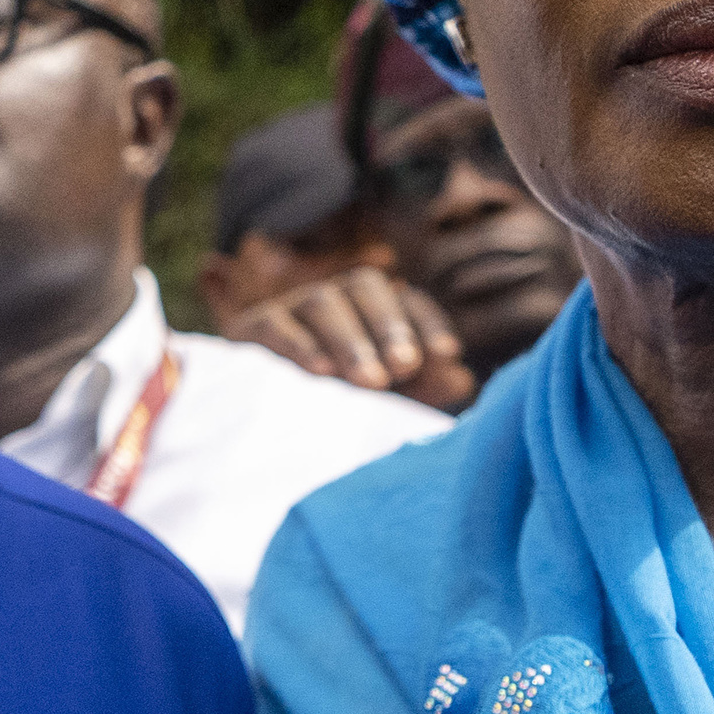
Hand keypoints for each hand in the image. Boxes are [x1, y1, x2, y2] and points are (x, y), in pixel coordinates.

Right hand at [231, 262, 475, 409]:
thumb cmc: (338, 410)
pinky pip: (275, 324)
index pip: (407, 300)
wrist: (260, 427)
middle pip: (364, 286)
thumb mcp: (387, 402)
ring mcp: (290, 308)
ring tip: (370, 381)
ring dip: (349, 339)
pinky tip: (319, 372)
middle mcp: (334, 300)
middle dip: (388, 326)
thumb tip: (461, 377)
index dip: (427, 322)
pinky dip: (297, 344)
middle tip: (404, 367)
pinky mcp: (252, 328)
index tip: (446, 354)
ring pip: (322, 302)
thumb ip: (425, 388)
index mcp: (371, 312)